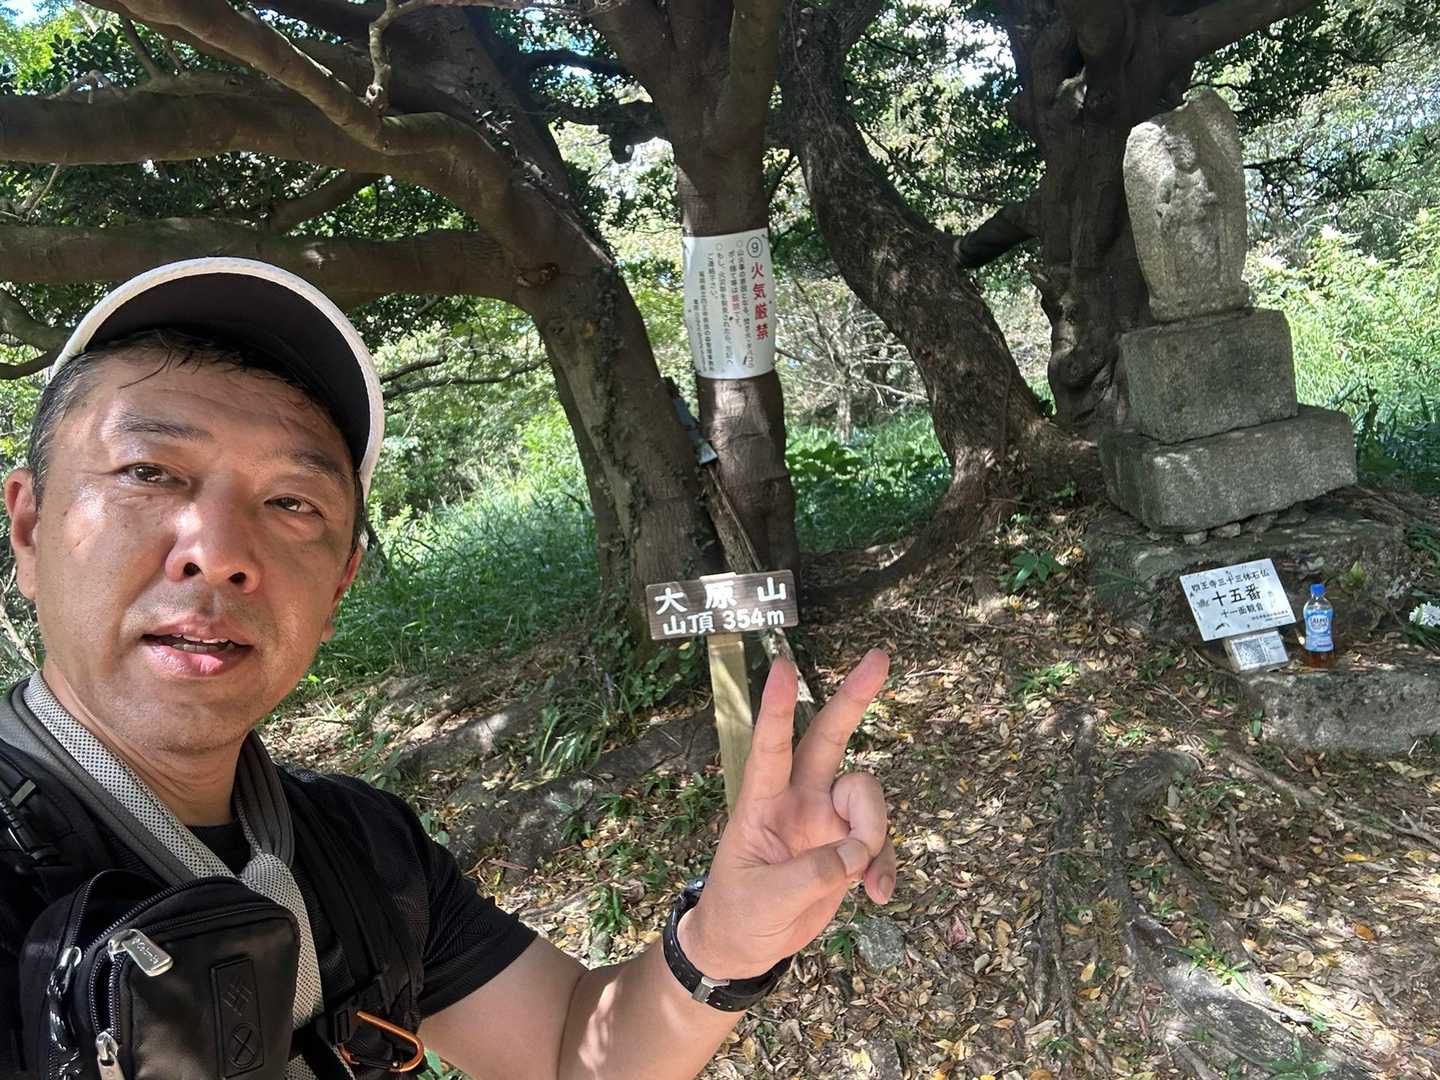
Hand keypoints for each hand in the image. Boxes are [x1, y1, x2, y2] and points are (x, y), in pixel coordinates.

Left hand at [680, 649, 896, 979]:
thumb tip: (858, 853)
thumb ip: (812, 874)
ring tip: (867, 879)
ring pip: (867, 797)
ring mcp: (826, 819)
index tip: (782, 666)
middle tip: (879, 657)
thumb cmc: (739, 912)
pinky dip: (886, 866)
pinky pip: (880, 843)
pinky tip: (879, 894)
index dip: (776, 708)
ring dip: (876, 834)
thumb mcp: (764, 898)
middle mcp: (798, 799)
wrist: (745, 944)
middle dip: (853, 697)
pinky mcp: (848, 846)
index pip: (770, 747)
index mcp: (761, 801)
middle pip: (828, 737)